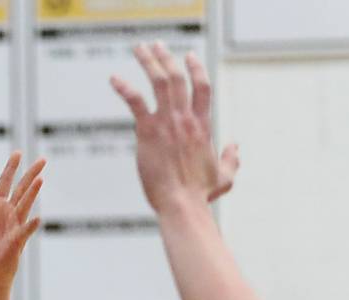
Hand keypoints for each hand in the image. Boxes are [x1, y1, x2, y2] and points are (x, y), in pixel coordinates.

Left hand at [0, 153, 44, 290]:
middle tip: (43, 160)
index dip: (11, 168)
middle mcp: (9, 215)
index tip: (18, 153)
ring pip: (25, 206)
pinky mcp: (17, 242)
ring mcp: (15, 227)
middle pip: (22, 190)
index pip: (5, 183)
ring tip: (41, 179)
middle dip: (31, 174)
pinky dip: (31, 226)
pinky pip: (25, 232)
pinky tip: (38, 218)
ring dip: (33, 193)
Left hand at [112, 43, 238, 214]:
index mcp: (202, 126)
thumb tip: (235, 145)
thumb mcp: (223, 178)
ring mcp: (167, 123)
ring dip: (148, 61)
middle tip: (157, 45)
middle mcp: (185, 119)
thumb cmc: (200, 196)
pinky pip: (135, 101)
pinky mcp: (148, 132)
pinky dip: (124, 87)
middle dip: (167, 57)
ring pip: (159, 81)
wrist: (182, 204)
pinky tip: (113, 79)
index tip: (189, 56)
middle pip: (178, 77)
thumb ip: (231, 159)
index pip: (202, 87)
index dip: (196, 68)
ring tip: (139, 48)